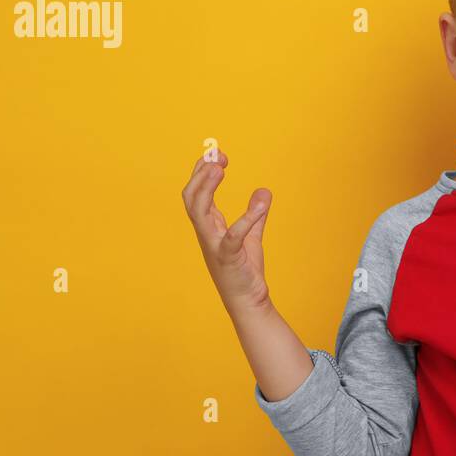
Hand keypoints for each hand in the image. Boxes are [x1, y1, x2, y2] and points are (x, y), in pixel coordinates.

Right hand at [181, 149, 272, 313]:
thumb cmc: (244, 269)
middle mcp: (206, 233)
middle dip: (200, 175)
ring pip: (199, 212)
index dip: (203, 172)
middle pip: (191, 198)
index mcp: (209, 226)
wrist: (248, 300)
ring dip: (206, 188)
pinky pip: (232, 236)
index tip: (217, 155)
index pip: (196, 193)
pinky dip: (245, 219)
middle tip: (216, 157)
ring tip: (218, 169)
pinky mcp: (228, 257)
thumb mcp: (251, 236)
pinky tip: (261, 203)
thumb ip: (256, 214)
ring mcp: (214, 245)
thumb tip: (264, 190)